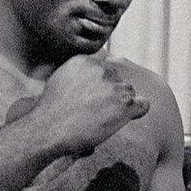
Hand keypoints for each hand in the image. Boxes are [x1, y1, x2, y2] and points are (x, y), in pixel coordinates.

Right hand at [34, 53, 149, 155]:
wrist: (48, 130)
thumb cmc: (51, 110)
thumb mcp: (60, 78)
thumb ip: (79, 72)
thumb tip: (95, 71)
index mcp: (86, 61)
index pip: (105, 67)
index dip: (102, 83)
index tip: (95, 96)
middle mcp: (102, 70)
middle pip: (118, 79)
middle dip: (111, 93)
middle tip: (97, 110)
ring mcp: (114, 86)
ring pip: (129, 91)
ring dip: (120, 104)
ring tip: (103, 118)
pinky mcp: (124, 104)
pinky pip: (143, 104)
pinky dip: (138, 112)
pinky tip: (129, 118)